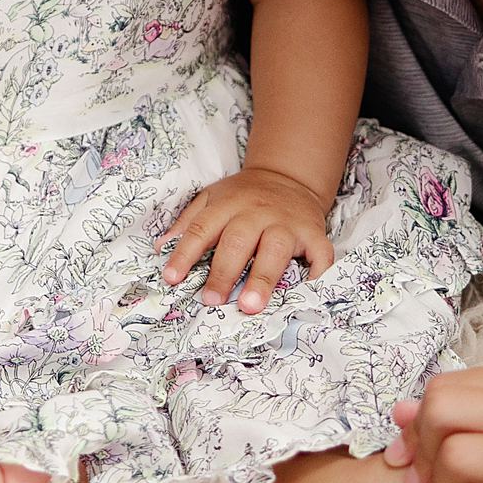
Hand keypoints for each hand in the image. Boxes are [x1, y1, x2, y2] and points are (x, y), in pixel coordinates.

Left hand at [160, 165, 333, 312]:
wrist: (288, 177)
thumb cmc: (245, 196)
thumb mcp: (212, 198)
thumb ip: (188, 222)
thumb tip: (162, 248)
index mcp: (228, 204)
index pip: (202, 229)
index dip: (185, 254)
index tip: (171, 278)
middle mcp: (257, 212)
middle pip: (238, 241)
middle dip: (223, 271)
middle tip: (211, 300)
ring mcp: (287, 223)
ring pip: (275, 249)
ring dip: (262, 278)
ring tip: (249, 306)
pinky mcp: (314, 233)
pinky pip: (320, 254)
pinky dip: (318, 275)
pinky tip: (306, 295)